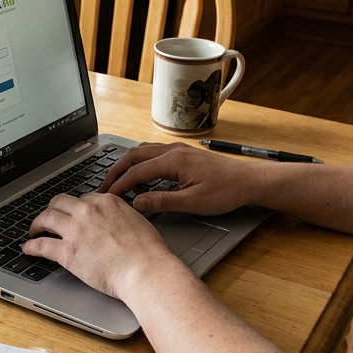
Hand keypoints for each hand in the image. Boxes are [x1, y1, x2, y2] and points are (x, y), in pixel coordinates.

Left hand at [24, 193, 186, 300]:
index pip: (83, 198)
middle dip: (52, 209)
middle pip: (59, 202)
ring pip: (46, 218)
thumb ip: (120, 217)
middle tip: (48, 218)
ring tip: (34, 230)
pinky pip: (41, 245)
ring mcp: (75, 230)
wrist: (145, 270)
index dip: (75, 208)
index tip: (71, 214)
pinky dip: (30, 246)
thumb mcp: (136, 221)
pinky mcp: (67, 252)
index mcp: (106, 202)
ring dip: (36, 224)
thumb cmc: (148, 252)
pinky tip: (28, 248)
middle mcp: (88, 211)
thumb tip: (115, 222)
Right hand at [99, 142, 260, 215]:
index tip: (106, 196)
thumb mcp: (193, 203)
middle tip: (103, 187)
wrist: (249, 181)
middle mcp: (173, 150)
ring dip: (127, 165)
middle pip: (134, 155)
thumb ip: (162, 201)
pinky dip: (140, 163)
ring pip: (143, 152)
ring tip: (117, 181)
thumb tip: (137, 202)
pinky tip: (141, 177)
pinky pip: (153, 153)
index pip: (136, 171)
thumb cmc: (226, 192)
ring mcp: (178, 150)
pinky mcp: (183, 154)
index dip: (118, 184)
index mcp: (174, 161)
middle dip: (116, 170)